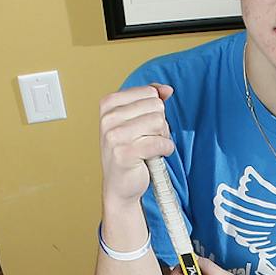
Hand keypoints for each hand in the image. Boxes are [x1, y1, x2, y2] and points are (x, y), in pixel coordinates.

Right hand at [99, 84, 174, 210]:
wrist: (120, 185)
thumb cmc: (128, 152)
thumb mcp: (136, 120)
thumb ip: (150, 100)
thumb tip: (167, 89)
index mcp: (109, 104)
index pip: (149, 93)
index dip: (155, 110)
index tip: (145, 125)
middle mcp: (108, 118)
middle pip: (156, 107)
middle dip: (160, 124)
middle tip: (148, 139)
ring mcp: (114, 136)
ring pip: (159, 123)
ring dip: (162, 137)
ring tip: (150, 148)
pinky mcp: (124, 153)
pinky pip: (159, 143)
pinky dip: (165, 150)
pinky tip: (156, 156)